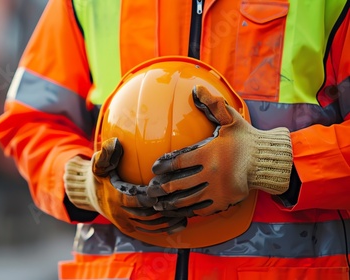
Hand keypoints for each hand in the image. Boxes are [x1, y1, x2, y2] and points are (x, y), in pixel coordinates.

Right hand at [64, 138, 186, 233]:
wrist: (90, 196)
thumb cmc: (99, 176)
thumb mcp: (98, 164)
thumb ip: (106, 154)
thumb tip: (115, 142)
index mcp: (114, 197)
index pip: (132, 200)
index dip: (147, 198)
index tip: (160, 194)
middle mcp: (120, 213)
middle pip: (145, 214)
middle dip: (162, 209)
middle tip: (180, 200)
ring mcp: (126, 222)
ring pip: (150, 225)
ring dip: (167, 220)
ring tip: (184, 212)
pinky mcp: (132, 228)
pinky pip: (150, 231)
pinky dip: (165, 228)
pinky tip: (180, 221)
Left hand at [147, 85, 292, 216]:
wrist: (268, 161)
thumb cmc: (246, 139)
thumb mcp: (230, 119)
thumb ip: (212, 104)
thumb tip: (196, 88)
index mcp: (210, 153)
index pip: (178, 161)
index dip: (163, 166)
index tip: (155, 169)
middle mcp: (212, 173)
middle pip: (178, 184)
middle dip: (161, 189)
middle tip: (149, 190)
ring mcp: (218, 190)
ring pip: (188, 200)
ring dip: (170, 203)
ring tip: (159, 204)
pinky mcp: (225, 202)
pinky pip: (202, 209)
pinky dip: (187, 211)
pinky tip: (177, 211)